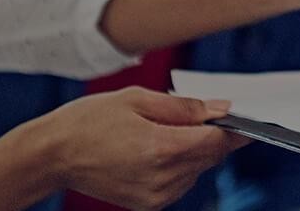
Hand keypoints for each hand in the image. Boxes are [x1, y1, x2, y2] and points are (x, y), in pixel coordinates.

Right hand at [34, 88, 246, 210]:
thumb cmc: (89, 121)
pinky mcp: (149, 205)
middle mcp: (162, 178)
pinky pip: (180, 182)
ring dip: (193, 150)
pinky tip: (156, 149)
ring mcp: (156, 196)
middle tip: (201, 114)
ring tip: (163, 131)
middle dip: (213, 135)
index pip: (215, 141)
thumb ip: (184, 106)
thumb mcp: (137, 99)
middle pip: (210, 156)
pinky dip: (179, 165)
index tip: (246, 117)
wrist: (54, 155)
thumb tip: (220, 109)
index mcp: (159, 148)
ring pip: (197, 170)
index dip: (233, 128)